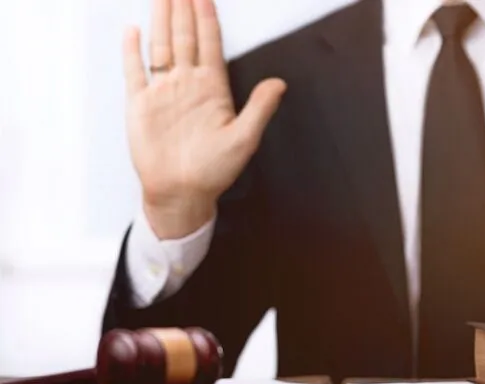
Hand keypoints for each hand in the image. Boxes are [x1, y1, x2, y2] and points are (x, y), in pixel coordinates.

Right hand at [123, 0, 285, 237]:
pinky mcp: (140, 104)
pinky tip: (134, 31)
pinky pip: (135, 71)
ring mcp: (163, 91)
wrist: (182, 192)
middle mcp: (188, 84)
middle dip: (184, 10)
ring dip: (161, 20)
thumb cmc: (214, 170)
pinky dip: (132, 51)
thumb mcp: (245, 139)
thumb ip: (260, 108)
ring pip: (161, 46)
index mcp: (212, 88)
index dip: (208, 20)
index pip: (210, 45)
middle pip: (185, 37)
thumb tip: (279, 83)